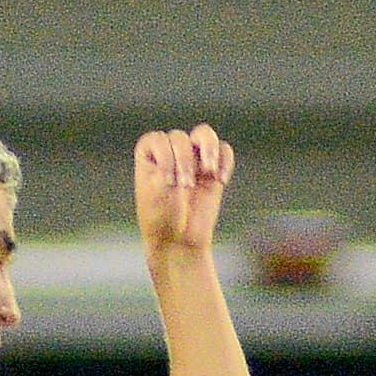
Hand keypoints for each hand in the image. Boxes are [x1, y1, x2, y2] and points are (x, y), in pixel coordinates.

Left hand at [134, 125, 234, 258]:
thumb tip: (190, 153)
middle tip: (185, 187)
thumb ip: (167, 166)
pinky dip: (225, 161)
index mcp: (150, 153)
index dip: (165, 157)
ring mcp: (193, 158)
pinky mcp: (212, 169)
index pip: (159, 139)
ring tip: (209, 171)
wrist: (179, 241)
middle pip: (181, 137)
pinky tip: (220, 181)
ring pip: (204, 134)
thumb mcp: (154, 191)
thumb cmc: (161, 218)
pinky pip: (224, 151)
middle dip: (184, 161)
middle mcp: (171, 150)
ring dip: (208, 149)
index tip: (168, 182)